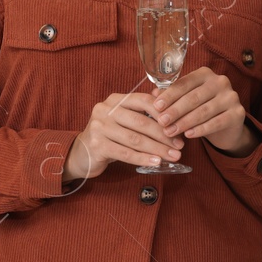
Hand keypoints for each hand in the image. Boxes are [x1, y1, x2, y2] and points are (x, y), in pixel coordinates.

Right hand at [63, 92, 182, 181]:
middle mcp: (105, 110)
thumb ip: (143, 112)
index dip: (164, 113)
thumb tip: (171, 105)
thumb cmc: (110, 135)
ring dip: (157, 149)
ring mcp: (99, 127)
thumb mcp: (124, 119)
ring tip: (173, 156)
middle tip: (180, 145)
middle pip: (141, 122)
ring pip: (135, 139)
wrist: (81, 153)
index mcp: (115, 100)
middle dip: (164, 135)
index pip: (144, 101)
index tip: (180, 125)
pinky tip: (156, 162)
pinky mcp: (97, 146)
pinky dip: (143, 158)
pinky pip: (126, 153)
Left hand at [152, 66, 256, 156]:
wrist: (227, 125)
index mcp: (205, 74)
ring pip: (204, 111)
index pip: (184, 83)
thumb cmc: (201, 108)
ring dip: (185, 122)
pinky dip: (200, 129)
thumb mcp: (186, 100)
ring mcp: (231, 97)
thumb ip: (172, 96)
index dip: (169, 95)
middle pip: (193, 97)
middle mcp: (220, 81)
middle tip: (161, 122)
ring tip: (170, 131)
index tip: (156, 107)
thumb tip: (153, 94)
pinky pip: (216, 122)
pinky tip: (188, 135)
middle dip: (175, 110)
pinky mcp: (238, 113)